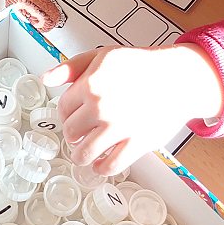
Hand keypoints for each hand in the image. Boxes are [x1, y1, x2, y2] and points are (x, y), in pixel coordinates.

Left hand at [41, 44, 222, 173]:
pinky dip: (102, 168)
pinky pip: (110, 166)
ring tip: (85, 153)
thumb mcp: (102, 56)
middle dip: (73, 133)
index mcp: (90, 84)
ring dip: (82, 156)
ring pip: (85, 153)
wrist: (177, 78)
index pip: (63, 108)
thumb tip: (46, 79)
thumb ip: (71, 67)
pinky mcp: (137, 143)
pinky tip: (102, 162)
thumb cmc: (140, 66)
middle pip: (71, 132)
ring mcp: (118, 127)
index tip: (73, 114)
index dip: (66, 112)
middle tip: (81, 132)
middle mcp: (101, 107)